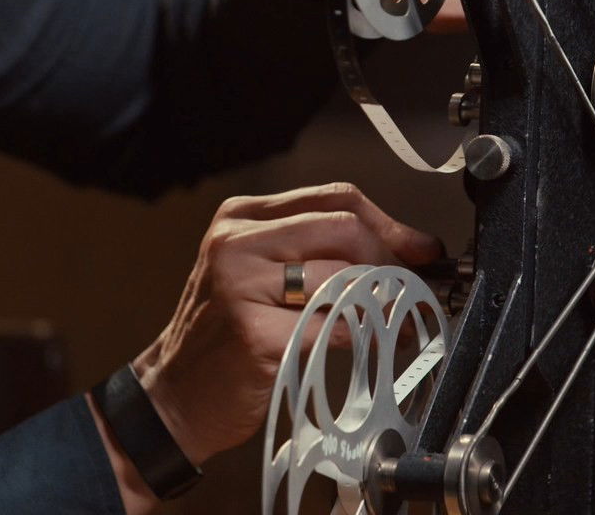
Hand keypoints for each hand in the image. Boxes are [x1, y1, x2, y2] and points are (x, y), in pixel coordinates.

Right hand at [131, 183, 440, 464]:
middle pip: (343, 228)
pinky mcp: (255, 334)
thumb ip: (316, 253)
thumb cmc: (226, 337)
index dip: (388, 223)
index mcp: (240, 218)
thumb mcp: (259, 275)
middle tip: (413, 290)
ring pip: (344, 276)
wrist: (173, 396)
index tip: (421, 249)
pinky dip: (366, 336)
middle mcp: (236, 243)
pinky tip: (377, 344)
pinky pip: (334, 327)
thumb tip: (405, 251)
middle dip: (391, 260)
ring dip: (386, 302)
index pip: (334, 198)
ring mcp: (241, 287)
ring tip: (400, 322)